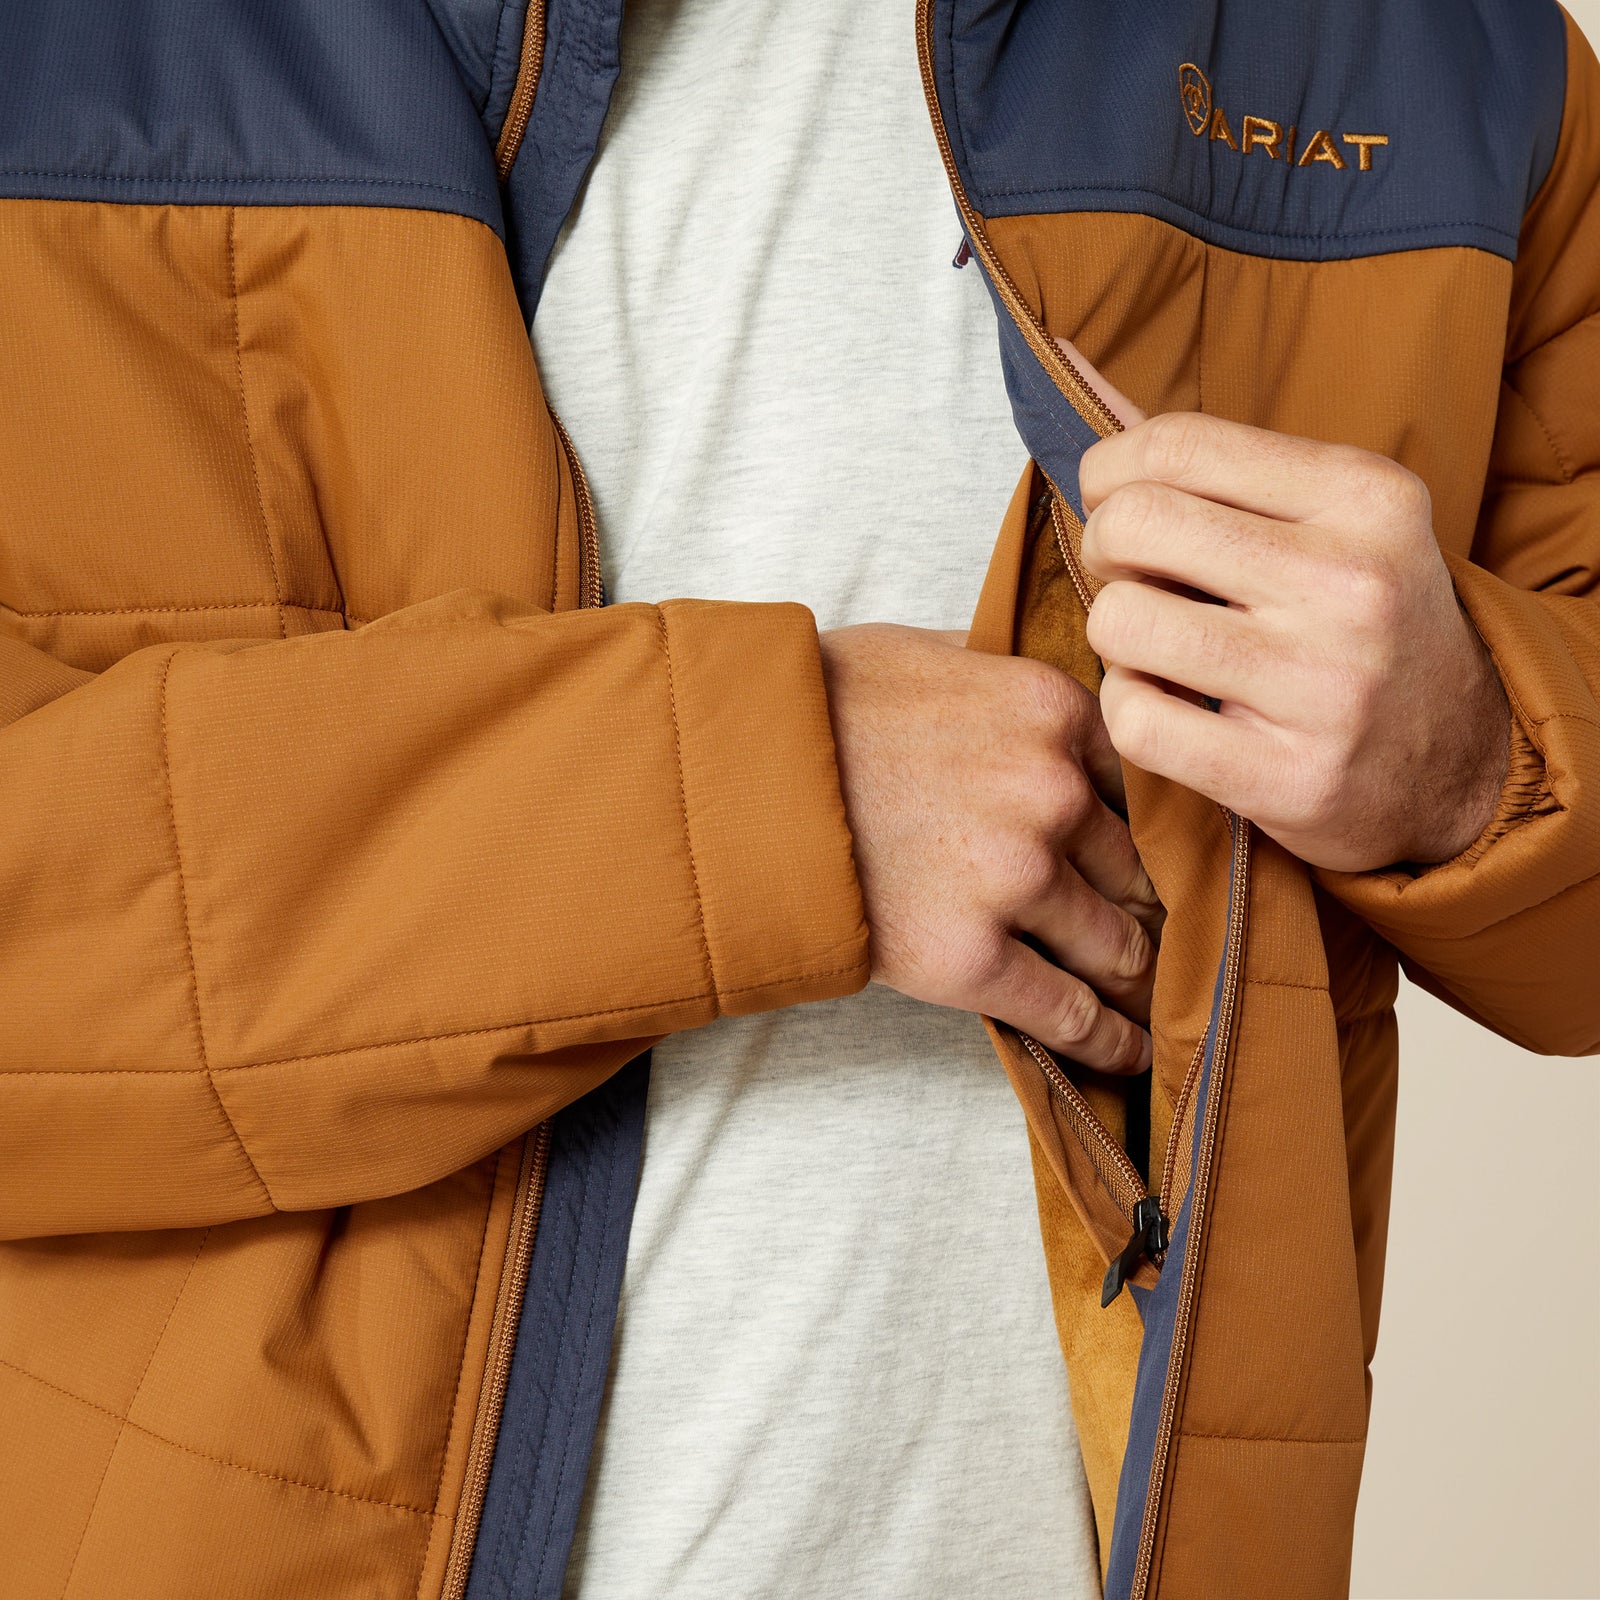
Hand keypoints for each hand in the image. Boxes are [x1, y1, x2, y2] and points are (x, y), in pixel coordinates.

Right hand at [818, 624, 1162, 1071]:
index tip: (1163, 860)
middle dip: (1147, 905)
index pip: (1142, 786)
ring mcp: (1014, 877)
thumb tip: (1044, 691)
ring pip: (1114, 945)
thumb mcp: (923, 651)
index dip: (1152, 829)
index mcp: (1052, 711)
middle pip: (1136, 869)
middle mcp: (1050, 792)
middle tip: (1161, 936)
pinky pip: (1070, 1012)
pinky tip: (1128, 1053)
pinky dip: (1107, 1040)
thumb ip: (1003, 673)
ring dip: (1134, 976)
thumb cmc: (816, 711)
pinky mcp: (968, 958)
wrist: (728, 782)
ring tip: (1149, 1001)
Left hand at [1063, 344, 1510, 871]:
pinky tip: (1171, 708)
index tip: (1120, 506)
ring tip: (1161, 650)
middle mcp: (1351, 583)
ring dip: (1117, 639)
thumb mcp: (1327, 516)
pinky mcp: (1287, 776)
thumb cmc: (1361, 620)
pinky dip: (1129, 711)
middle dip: (1106, 552)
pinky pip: (1133, 719)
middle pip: (1130, 525)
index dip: (1109, 474)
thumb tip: (1076, 375)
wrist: (1457, 758)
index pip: (1172, 442)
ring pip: (1119, 623)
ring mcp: (1323, 686)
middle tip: (1137, 580)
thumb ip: (1210, 457)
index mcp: (1362, 495)